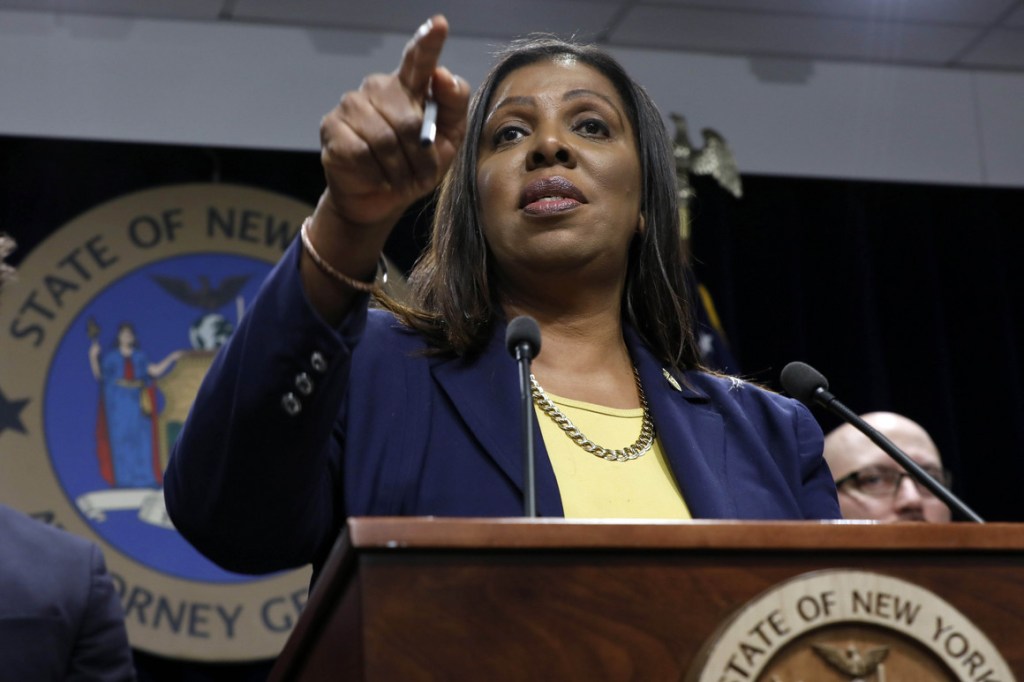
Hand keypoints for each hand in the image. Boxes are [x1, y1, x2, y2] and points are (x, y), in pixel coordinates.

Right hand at [318, 14, 468, 232]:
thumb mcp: (447, 140)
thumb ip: (453, 106)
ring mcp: (352, 105)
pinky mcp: (332, 127)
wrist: (380, 199)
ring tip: (400, 179)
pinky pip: (361, 152)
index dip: (428, 42)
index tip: (439, 24)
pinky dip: (376, 173)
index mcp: (410, 87)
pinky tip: (379, 177)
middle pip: (408, 120)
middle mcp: (378, 88)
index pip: (419, 60)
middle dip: (419, 156)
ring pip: (384, 139)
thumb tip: (444, 75)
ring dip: (399, 169)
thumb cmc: (416, 166)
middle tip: (421, 174)